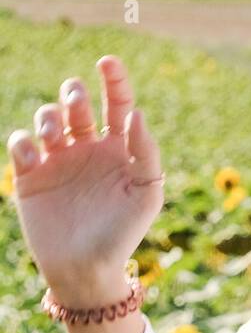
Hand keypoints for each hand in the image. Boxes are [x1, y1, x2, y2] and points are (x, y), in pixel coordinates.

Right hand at [5, 55, 164, 308]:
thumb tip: (137, 113)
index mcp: (119, 147)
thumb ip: (147, 151)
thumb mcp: (147, 193)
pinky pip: (21, 145)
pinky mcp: (31, 177)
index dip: (114, 79)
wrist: (87, 271)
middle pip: (77, 104)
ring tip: (54, 132)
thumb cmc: (124, 234)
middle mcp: (88, 148)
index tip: (107, 61)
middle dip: (74, 93)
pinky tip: (34, 152)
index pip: (117, 103)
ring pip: (48, 119)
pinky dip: (24, 141)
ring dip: (49, 115)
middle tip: (76, 102)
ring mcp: (58, 161)